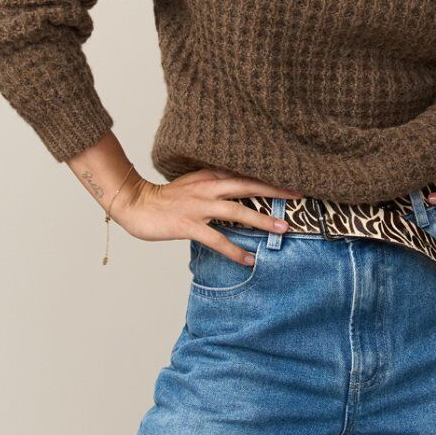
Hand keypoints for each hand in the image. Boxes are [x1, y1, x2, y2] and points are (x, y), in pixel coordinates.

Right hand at [112, 167, 304, 264]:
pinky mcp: (189, 225)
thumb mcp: (194, 183)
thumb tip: (240, 188)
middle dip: (275, 192)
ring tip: (282, 229)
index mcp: (210, 176)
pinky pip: (217, 239)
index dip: (269, 177)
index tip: (293, 179)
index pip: (246, 173)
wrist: (135, 203)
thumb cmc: (166, 197)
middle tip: (300, 196)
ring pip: (237, 211)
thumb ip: (216, 183)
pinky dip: (234, 250)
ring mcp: (198, 206)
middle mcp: (208, 187)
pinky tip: (248, 260)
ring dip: (261, 221)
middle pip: (248, 186)